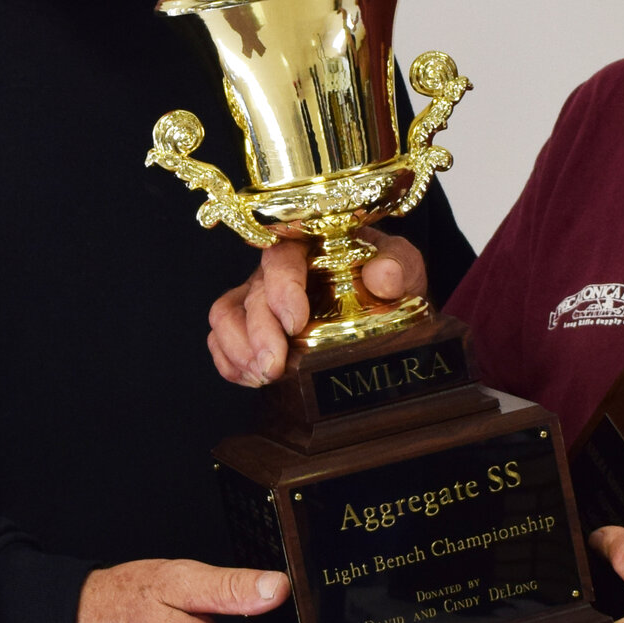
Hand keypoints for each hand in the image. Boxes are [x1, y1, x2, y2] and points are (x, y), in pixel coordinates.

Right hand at [207, 231, 429, 385]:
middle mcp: (277, 271)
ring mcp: (258, 299)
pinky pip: (220, 339)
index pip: (282, 255)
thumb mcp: (403, 265)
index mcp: (308, 245)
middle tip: (275, 366)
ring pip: (225, 315)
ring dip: (239, 349)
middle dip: (258, 333)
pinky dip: (229, 361)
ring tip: (264, 376)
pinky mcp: (249, 328)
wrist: (386, 306)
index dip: (282, 288)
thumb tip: (383, 275)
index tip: (295, 322)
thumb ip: (397, 264)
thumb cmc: (387, 278)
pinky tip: (251, 377)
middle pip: (252, 294)